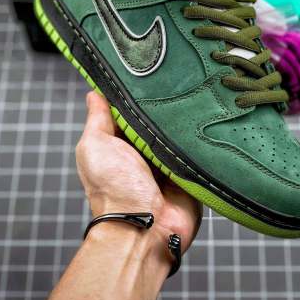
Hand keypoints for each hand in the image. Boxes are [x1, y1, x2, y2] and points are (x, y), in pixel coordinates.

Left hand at [76, 91, 201, 254]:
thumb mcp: (95, 146)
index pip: (132, 109)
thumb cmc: (113, 190)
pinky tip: (206, 120)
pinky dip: (201, 138)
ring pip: (180, 130)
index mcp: (122, 143)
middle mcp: (146, 150)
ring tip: (195, 96)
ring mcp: (169, 160)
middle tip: (177, 79)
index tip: (148, 69)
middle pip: (158, 118)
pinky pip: (198, 148)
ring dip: (185, 120)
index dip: (138, 92)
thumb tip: (93, 93)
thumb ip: (97, 120)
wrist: (145, 229)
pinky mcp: (190, 170)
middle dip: (165, 104)